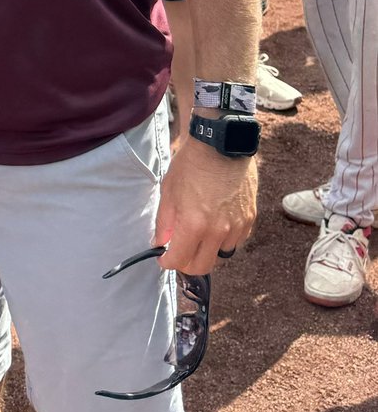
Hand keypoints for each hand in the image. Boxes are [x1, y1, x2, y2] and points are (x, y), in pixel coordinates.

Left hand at [154, 132, 256, 274]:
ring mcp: (237, 227)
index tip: (163, 259)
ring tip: (197, 235)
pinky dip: (223, 240)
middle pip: (202, 267)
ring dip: (207, 251)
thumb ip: (165, 222)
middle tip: (179, 253)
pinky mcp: (250, 220)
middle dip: (187, 264)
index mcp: (194, 224)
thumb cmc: (191, 165)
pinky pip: (235, 242)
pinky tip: (214, 226)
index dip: (168, 263)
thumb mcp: (169, 191)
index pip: (180, 260)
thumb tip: (161, 244)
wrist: (221, 145)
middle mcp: (218, 231)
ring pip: (220, 255)